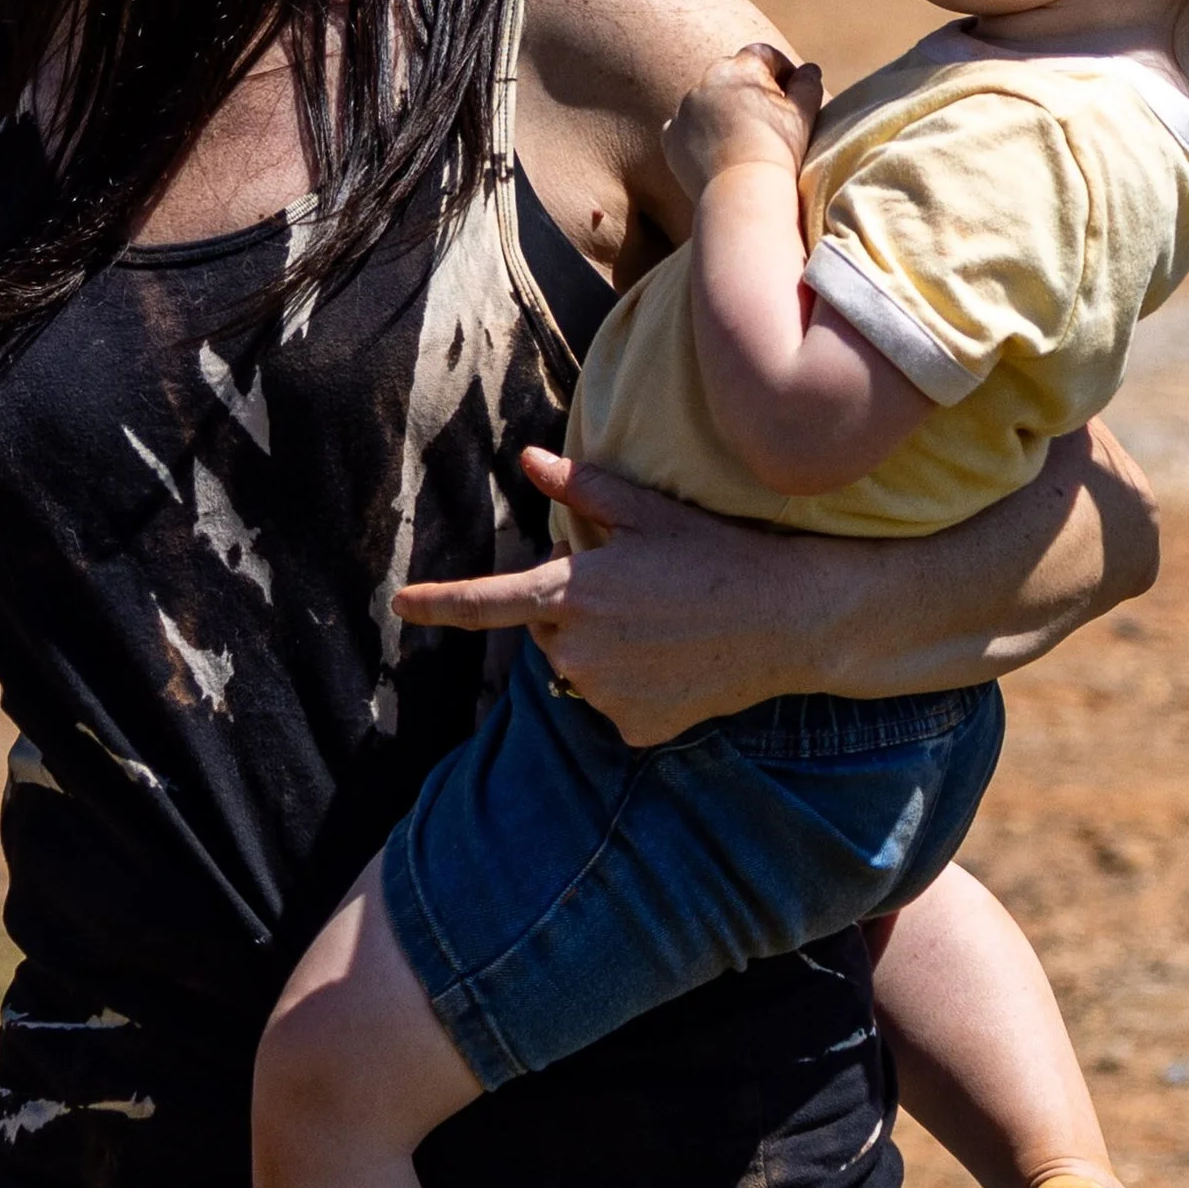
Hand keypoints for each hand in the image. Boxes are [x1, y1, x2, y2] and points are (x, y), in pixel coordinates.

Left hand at [392, 447, 816, 743]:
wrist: (787, 620)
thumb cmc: (716, 554)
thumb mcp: (649, 512)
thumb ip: (581, 490)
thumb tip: (530, 460)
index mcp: (573, 592)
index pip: (486, 602)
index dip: (438, 603)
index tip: (401, 605)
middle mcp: (578, 650)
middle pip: (545, 629)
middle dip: (572, 608)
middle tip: (634, 588)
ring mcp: (605, 694)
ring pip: (578, 668)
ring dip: (601, 648)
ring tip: (661, 624)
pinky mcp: (633, 727)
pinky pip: (612, 703)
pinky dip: (633, 685)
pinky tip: (675, 661)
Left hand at [662, 43, 821, 203]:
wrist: (742, 192)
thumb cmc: (778, 151)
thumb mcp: (802, 114)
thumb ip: (807, 85)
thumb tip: (809, 70)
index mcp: (742, 68)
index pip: (763, 55)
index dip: (780, 70)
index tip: (790, 91)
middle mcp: (708, 80)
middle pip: (731, 73)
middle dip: (749, 87)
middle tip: (766, 116)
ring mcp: (685, 108)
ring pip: (706, 99)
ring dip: (722, 109)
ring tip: (742, 137)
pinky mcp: (671, 136)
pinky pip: (685, 126)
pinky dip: (698, 132)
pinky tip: (716, 150)